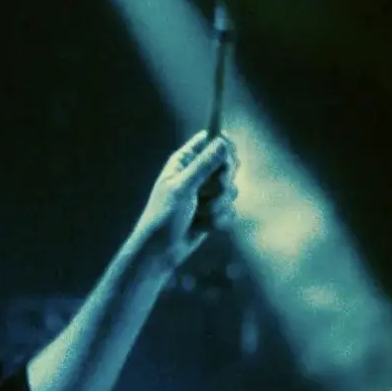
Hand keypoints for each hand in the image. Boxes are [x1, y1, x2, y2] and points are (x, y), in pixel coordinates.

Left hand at [133, 130, 238, 269]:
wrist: (160, 250)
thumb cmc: (164, 215)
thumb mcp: (183, 188)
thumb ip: (204, 165)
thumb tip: (222, 141)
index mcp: (184, 161)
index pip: (209, 140)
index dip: (222, 144)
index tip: (228, 155)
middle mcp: (197, 174)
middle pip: (227, 164)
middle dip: (223, 181)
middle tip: (214, 188)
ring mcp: (206, 194)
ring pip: (231, 190)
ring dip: (217, 205)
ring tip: (200, 214)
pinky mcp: (213, 212)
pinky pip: (230, 211)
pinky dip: (217, 220)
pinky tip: (201, 226)